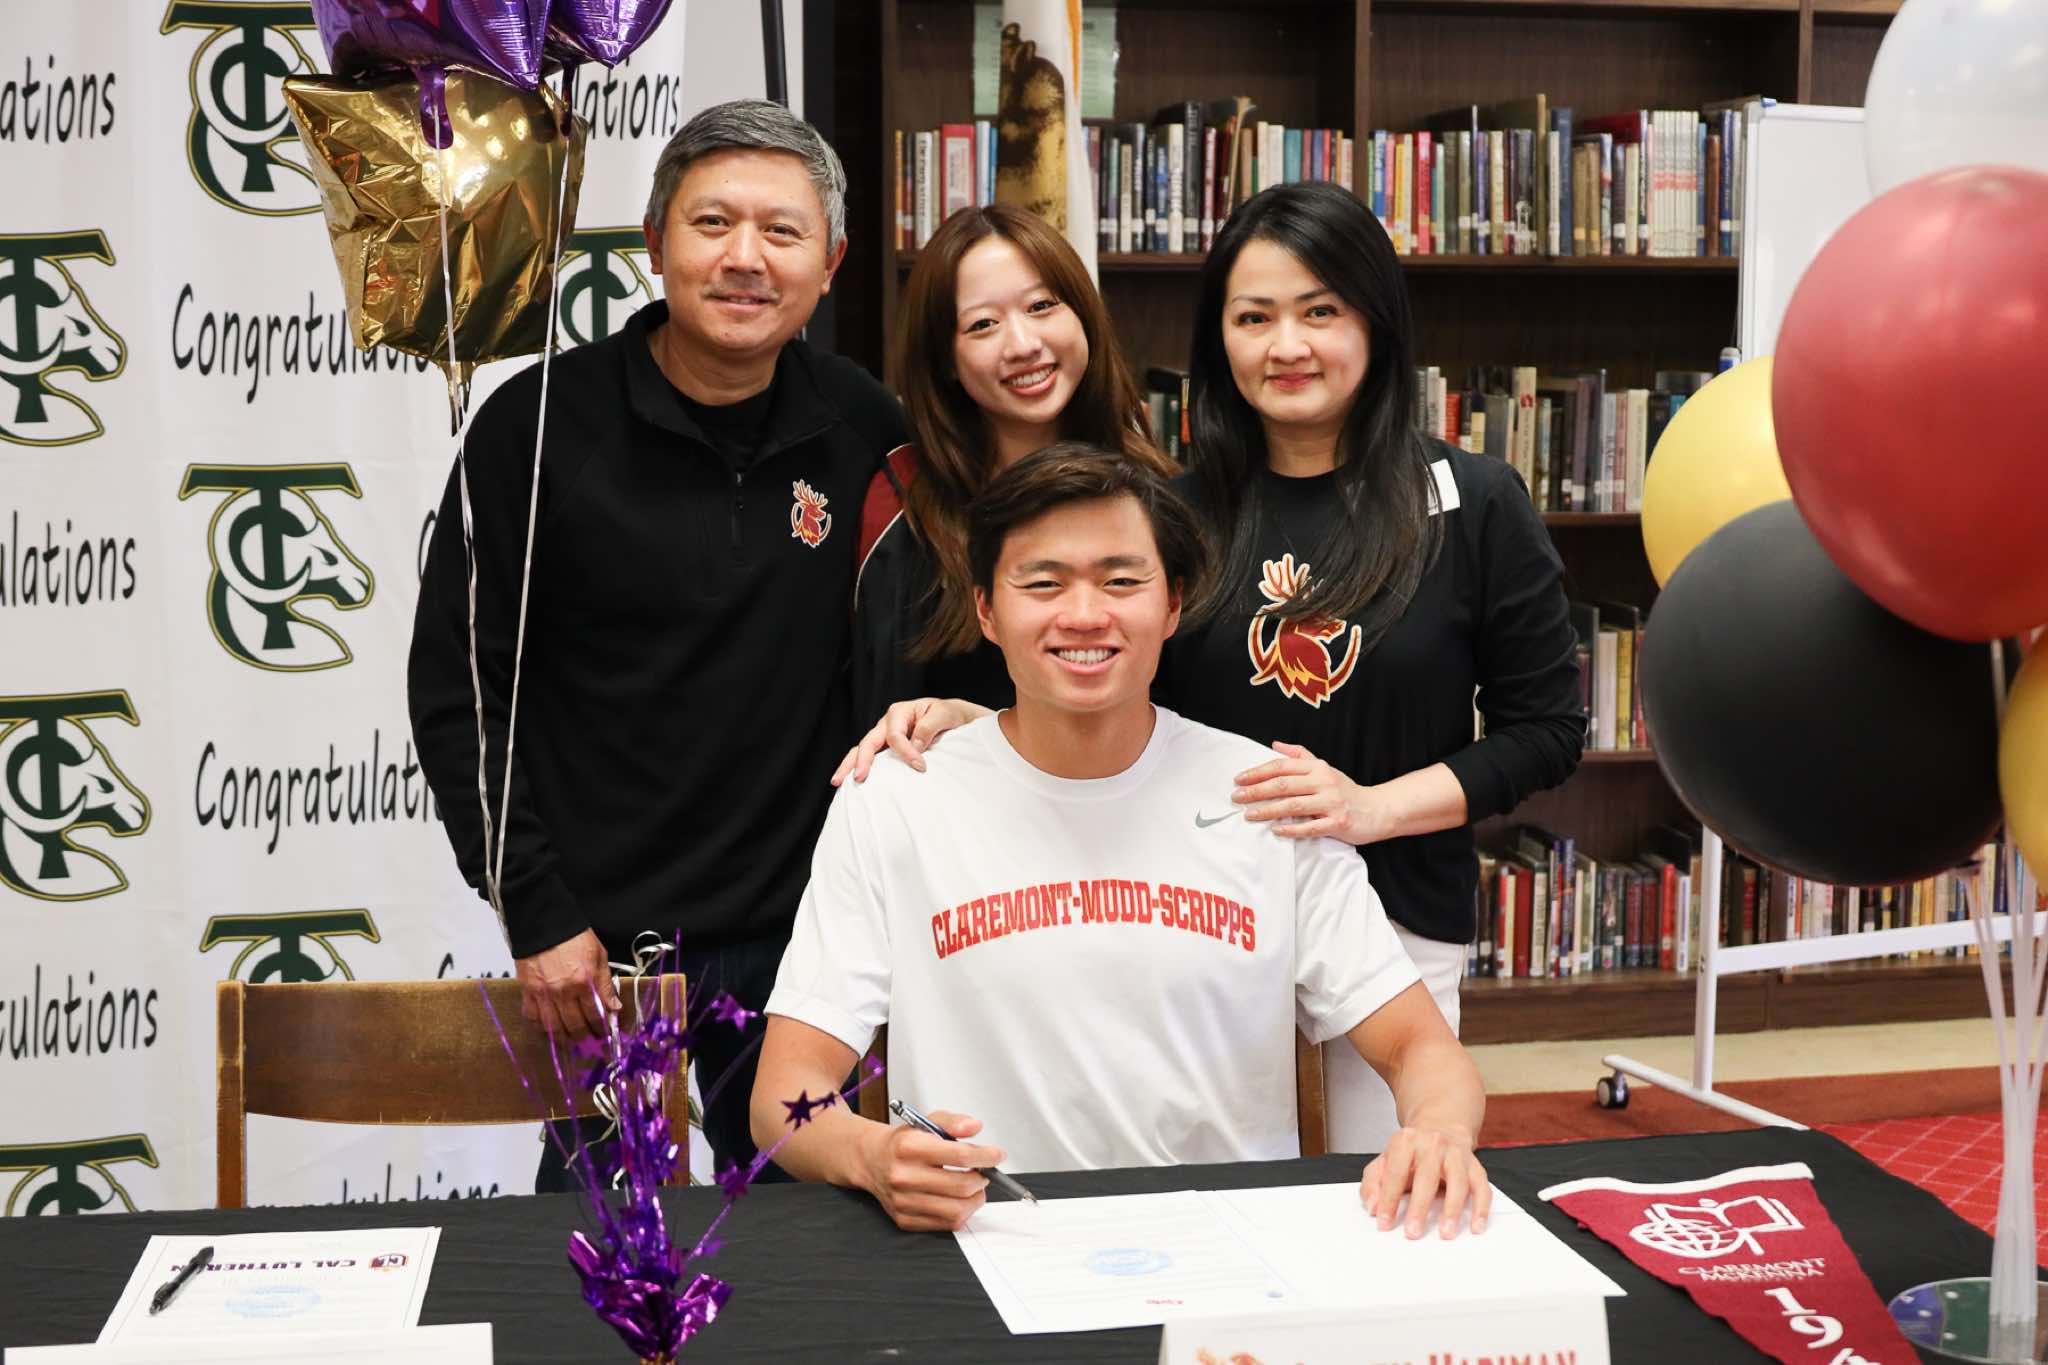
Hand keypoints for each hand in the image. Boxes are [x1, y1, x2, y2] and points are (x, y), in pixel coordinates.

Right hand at [514, 928, 618, 1040]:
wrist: (544, 922)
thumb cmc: (575, 937)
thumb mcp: (599, 955)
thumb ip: (605, 984)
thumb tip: (614, 1007)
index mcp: (584, 981)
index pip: (596, 1014)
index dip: (602, 1028)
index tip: (605, 1033)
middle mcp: (564, 991)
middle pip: (575, 1025)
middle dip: (585, 1036)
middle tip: (590, 1040)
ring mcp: (543, 993)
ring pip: (554, 1027)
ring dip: (564, 1038)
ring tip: (571, 1041)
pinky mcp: (528, 991)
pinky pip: (533, 1017)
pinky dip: (541, 1027)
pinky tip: (549, 1030)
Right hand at [831, 698, 978, 786]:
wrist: (952, 718)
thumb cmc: (948, 715)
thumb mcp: (944, 714)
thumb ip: (929, 727)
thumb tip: (915, 746)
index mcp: (899, 712)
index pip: (895, 735)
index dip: (906, 752)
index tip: (921, 767)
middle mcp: (887, 723)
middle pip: (868, 742)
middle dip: (862, 760)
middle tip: (859, 778)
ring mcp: (883, 736)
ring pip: (862, 749)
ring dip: (850, 765)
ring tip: (838, 782)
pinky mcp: (885, 748)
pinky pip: (870, 757)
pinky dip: (858, 767)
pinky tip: (849, 782)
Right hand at [858, 1108, 1002, 1231]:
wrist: (871, 1160)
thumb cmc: (903, 1142)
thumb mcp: (926, 1121)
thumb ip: (953, 1121)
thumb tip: (974, 1127)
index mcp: (910, 1147)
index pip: (960, 1155)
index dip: (986, 1156)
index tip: (997, 1155)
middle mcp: (904, 1176)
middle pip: (961, 1185)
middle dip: (983, 1178)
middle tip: (985, 1171)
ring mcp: (903, 1201)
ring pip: (956, 1210)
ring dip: (975, 1198)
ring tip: (974, 1186)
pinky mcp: (905, 1220)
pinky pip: (946, 1224)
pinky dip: (961, 1212)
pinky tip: (960, 1199)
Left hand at [1233, 741, 1394, 844]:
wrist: (1378, 810)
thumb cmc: (1345, 790)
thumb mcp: (1324, 768)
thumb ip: (1300, 756)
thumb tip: (1275, 744)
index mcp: (1318, 768)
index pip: (1283, 766)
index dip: (1259, 772)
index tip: (1239, 779)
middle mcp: (1324, 782)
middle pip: (1284, 784)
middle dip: (1256, 791)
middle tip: (1236, 797)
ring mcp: (1332, 803)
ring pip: (1294, 805)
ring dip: (1268, 810)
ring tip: (1249, 814)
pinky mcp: (1338, 823)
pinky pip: (1310, 827)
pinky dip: (1292, 829)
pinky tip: (1275, 830)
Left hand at [1359, 1125, 1490, 1239]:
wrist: (1440, 1128)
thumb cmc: (1411, 1152)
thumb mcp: (1384, 1160)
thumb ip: (1373, 1183)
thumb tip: (1373, 1207)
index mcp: (1406, 1141)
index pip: (1395, 1172)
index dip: (1388, 1199)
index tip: (1384, 1222)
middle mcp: (1433, 1144)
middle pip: (1427, 1177)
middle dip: (1419, 1207)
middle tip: (1413, 1232)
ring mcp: (1456, 1154)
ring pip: (1458, 1181)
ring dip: (1453, 1209)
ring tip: (1446, 1232)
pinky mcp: (1475, 1165)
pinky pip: (1482, 1187)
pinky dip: (1481, 1208)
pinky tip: (1476, 1226)